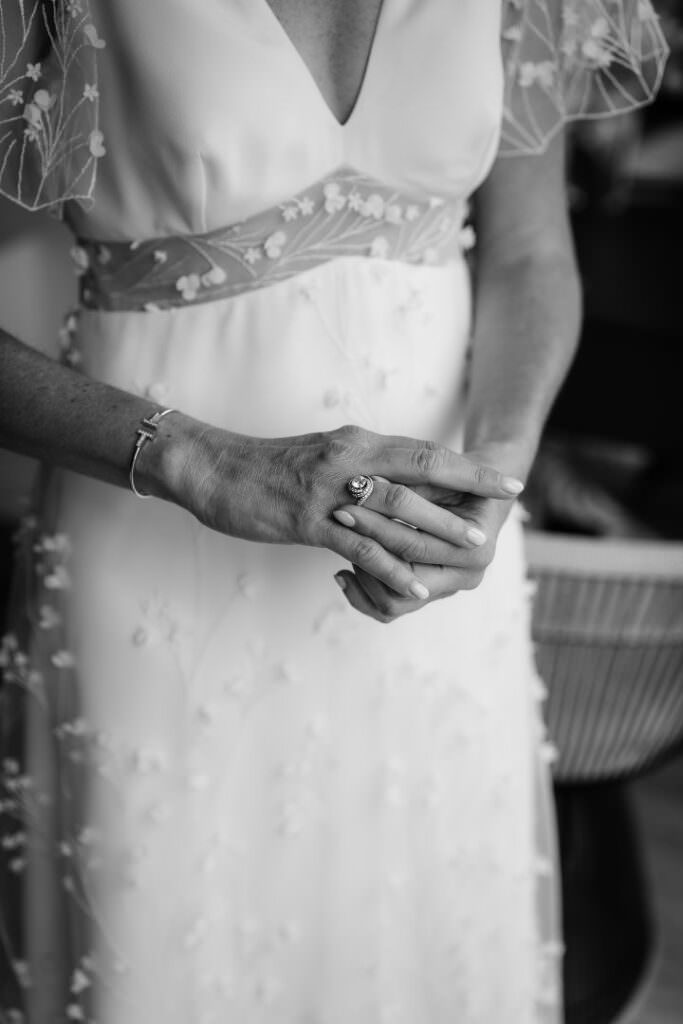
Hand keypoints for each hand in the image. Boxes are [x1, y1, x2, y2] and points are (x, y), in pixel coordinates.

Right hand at [166, 421, 522, 600]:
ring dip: (440, 528)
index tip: (500, 476)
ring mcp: (331, 490)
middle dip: (469, 486)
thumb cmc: (264, 467)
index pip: (422, 450)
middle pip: (422, 468)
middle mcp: (350, 458)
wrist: (212, 468)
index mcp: (356, 442)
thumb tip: (389, 482)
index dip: (465, 464)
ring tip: (475, 545)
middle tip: (507, 500)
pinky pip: (360, 547)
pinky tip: (417, 585)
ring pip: (397, 508)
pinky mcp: (310, 520)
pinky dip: (393, 567)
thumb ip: (357, 466)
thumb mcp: (321, 455)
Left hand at [332, 445, 526, 622]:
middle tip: (339, 514)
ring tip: (342, 542)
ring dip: (364, 573)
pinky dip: (362, 594)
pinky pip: (388, 609)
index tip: (353, 497)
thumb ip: (415, 484)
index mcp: (477, 548)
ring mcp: (446, 590)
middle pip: (404, 574)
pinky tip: (341, 573)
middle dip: (368, 543)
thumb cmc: (461, 477)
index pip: (417, 545)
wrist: (477, 496)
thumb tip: (370, 483)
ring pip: (394, 601)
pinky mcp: (426, 596)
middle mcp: (467, 577)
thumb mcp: (444, 473)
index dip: (381, 523)